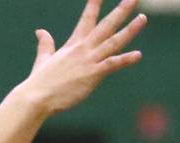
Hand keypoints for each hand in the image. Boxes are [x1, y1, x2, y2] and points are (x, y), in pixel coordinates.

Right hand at [21, 0, 146, 114]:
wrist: (36, 97)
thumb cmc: (39, 82)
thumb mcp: (43, 58)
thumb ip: (46, 44)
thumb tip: (40, 31)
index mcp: (73, 44)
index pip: (87, 19)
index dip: (95, 4)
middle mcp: (83, 49)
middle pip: (106, 25)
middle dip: (121, 11)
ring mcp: (89, 61)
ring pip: (114, 41)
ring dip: (130, 30)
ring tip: (142, 18)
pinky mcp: (92, 75)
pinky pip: (112, 64)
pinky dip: (125, 60)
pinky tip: (138, 55)